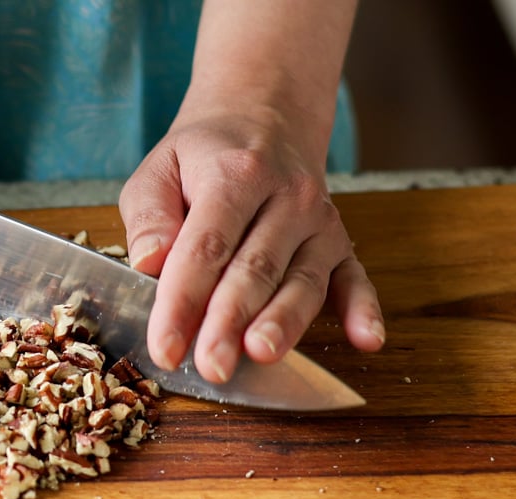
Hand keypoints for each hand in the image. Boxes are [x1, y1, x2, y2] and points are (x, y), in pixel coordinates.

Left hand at [119, 107, 384, 382]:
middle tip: (211, 365)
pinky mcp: (340, 242)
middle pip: (256, 268)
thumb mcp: (159, 169)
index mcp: (235, 174)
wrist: (265, 116)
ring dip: (284, 322)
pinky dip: (364, 309)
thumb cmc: (203, 157)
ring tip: (262, 355)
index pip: (206, 247)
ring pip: (303, 280)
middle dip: (231, 322)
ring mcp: (319, 221)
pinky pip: (356, 278)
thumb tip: (148, 263)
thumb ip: (149, 216)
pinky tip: (366, 341)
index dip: (183, 300)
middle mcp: (287, 196)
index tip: (165, 345)